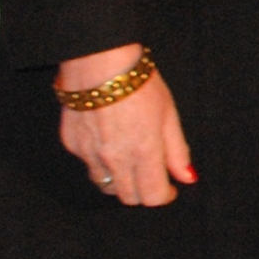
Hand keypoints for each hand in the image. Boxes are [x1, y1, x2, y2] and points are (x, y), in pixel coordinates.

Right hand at [55, 42, 195, 206]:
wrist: (99, 62)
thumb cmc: (139, 84)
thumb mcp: (169, 114)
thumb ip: (177, 151)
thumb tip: (187, 178)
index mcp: (143, 152)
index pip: (151, 197)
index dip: (163, 195)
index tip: (168, 188)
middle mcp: (114, 159)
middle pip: (128, 197)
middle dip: (142, 190)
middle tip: (150, 171)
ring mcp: (89, 154)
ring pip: (105, 185)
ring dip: (119, 179)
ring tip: (128, 156)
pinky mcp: (71, 145)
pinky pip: (88, 164)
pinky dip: (99, 160)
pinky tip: (106, 138)